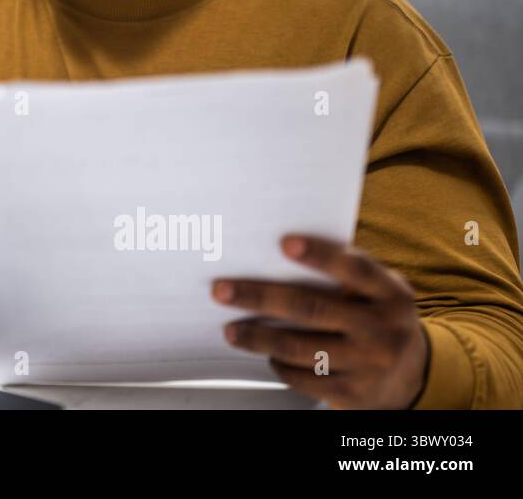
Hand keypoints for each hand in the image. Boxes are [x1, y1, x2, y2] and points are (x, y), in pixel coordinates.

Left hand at [213, 234, 429, 408]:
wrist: (413, 377)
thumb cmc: (378, 318)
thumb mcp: (379, 292)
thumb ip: (345, 275)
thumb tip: (276, 256)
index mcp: (392, 294)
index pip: (355, 269)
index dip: (320, 254)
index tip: (284, 242)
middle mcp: (384, 329)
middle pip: (311, 308)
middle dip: (260, 297)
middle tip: (222, 290)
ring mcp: (369, 364)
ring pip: (299, 347)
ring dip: (258, 337)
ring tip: (232, 329)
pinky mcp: (354, 393)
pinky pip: (304, 378)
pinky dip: (280, 364)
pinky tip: (268, 354)